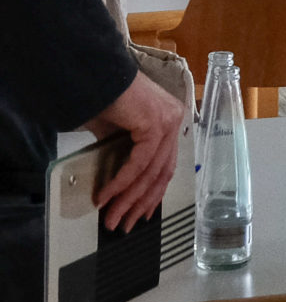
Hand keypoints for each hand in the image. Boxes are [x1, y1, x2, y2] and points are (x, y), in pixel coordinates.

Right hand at [83, 72, 185, 231]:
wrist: (95, 76)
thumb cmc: (104, 101)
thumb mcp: (117, 134)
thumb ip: (125, 154)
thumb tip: (121, 185)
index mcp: (169, 123)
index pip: (166, 166)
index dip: (153, 194)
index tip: (139, 215)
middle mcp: (174, 122)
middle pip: (162, 173)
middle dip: (140, 204)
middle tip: (122, 225)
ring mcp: (168, 122)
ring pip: (151, 172)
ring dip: (128, 199)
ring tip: (111, 217)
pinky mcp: (155, 124)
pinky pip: (139, 163)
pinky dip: (122, 182)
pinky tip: (106, 196)